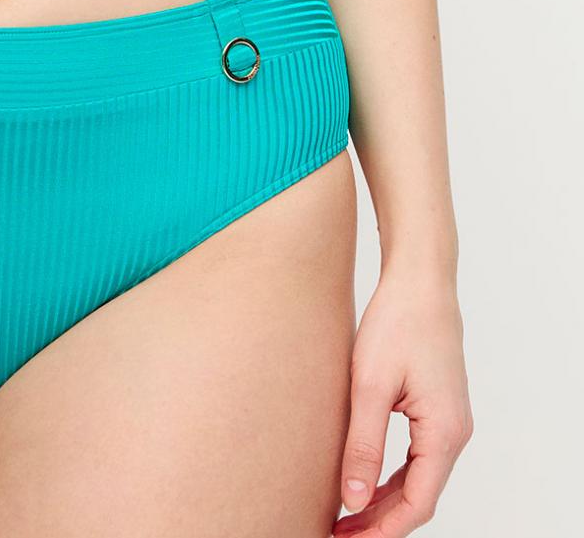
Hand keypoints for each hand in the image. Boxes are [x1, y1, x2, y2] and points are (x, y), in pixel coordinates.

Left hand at [332, 267, 472, 535]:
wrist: (419, 279)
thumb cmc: (397, 323)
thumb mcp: (370, 386)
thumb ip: (363, 446)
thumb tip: (353, 501)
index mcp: (445, 433)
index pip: (418, 504)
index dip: (382, 530)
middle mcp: (454, 433)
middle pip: (418, 496)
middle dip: (380, 521)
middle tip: (337, 532)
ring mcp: (449, 422)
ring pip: (417, 478)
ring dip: (383, 500)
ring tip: (344, 515)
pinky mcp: (437, 409)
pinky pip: (417, 457)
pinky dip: (390, 475)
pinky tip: (361, 479)